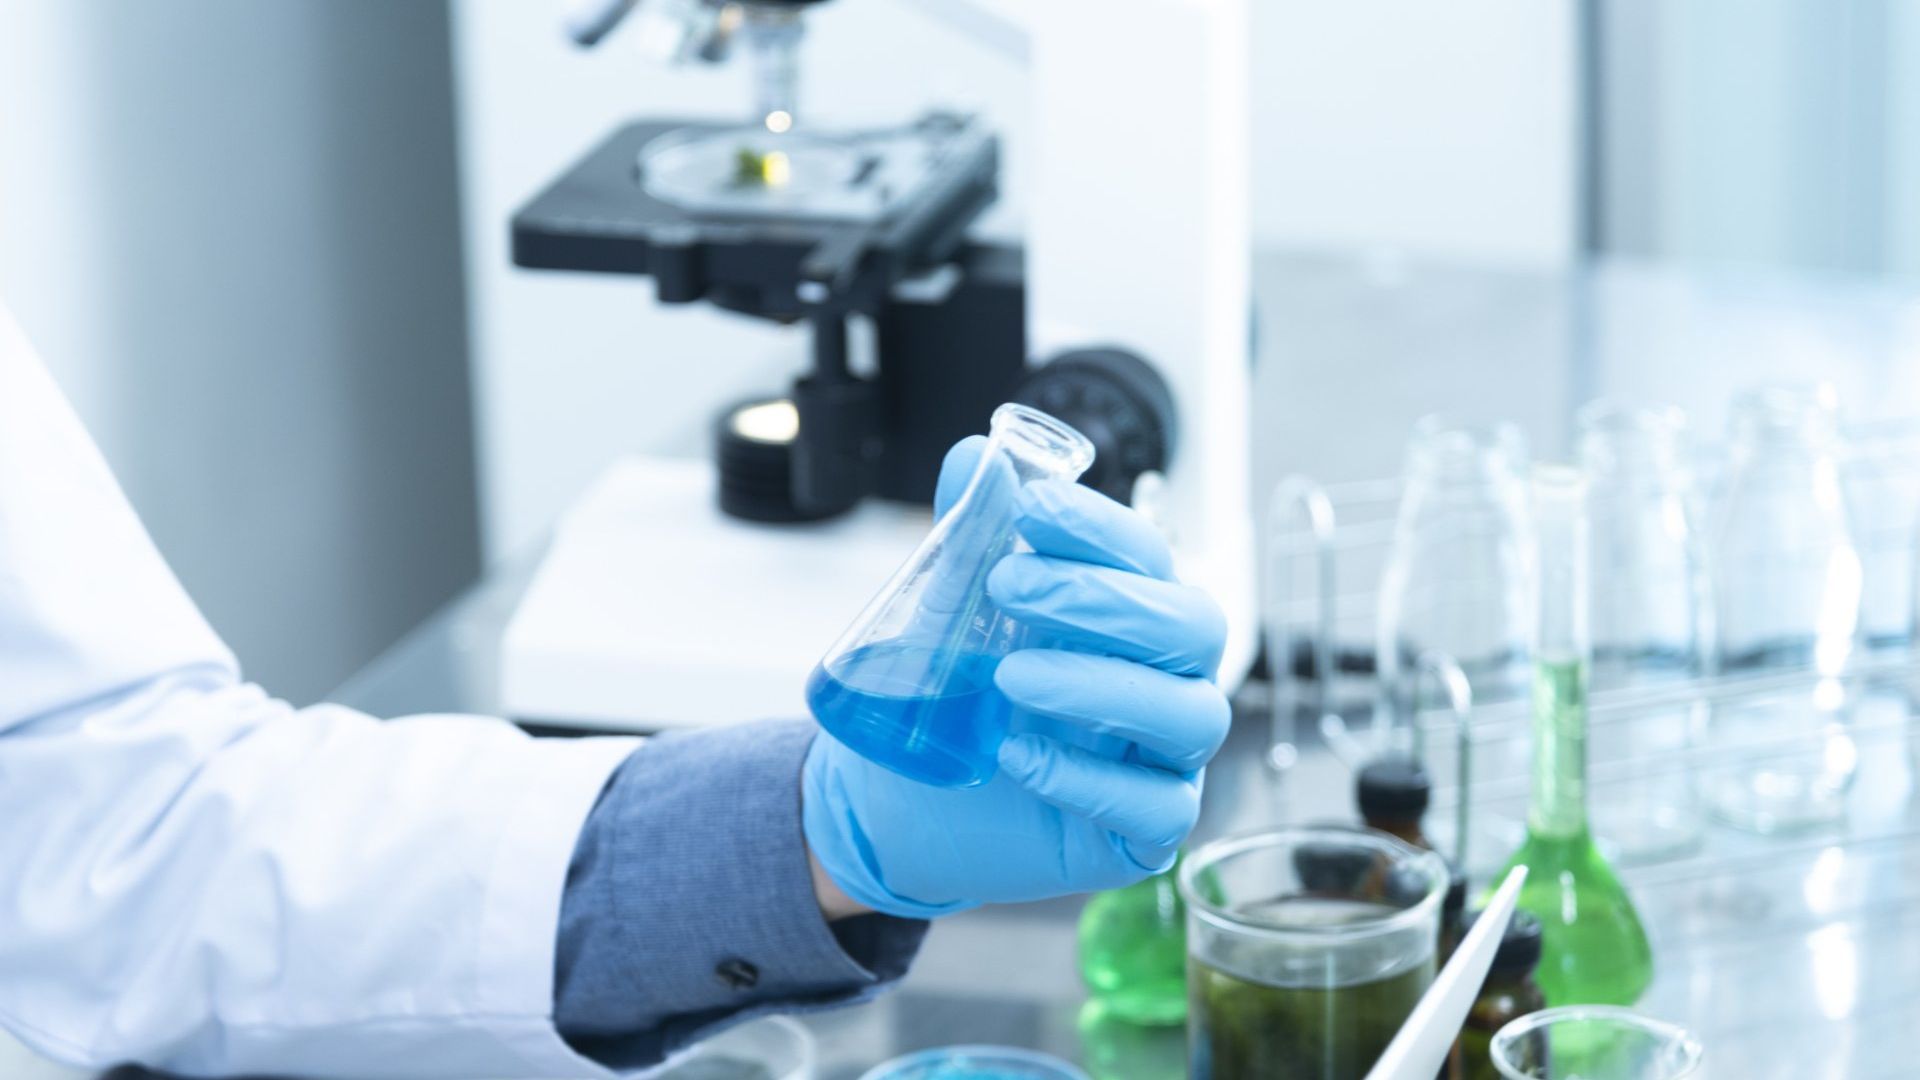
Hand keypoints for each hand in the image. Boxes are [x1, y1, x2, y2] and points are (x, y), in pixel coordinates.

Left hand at [802, 437, 1230, 918]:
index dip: (1099, 527)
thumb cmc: (954, 699)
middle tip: (1006, 588)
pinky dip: (1088, 777)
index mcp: (1132, 617)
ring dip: (1099, 685)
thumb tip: (974, 456)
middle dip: (1102, 599)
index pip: (1150, 557)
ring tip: (1008, 677)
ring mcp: (1165, 760)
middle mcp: (1166, 681)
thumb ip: (968, 535)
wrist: (902, 803)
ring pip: (1190, 715)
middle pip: (1194, 627)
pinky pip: (1157, 808)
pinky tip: (1016, 756)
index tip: (1030, 507)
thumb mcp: (949, 613)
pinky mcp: (1144, 834)